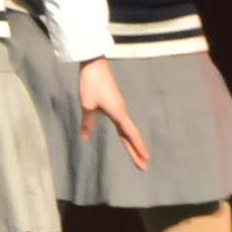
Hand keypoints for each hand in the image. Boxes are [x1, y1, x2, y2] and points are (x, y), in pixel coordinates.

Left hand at [71, 54, 153, 175]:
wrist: (94, 64)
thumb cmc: (91, 83)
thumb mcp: (87, 104)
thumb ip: (87, 122)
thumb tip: (85, 138)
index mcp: (118, 113)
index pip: (130, 134)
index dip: (138, 147)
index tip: (146, 160)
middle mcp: (121, 111)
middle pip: (130, 135)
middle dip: (136, 151)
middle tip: (143, 167)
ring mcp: (118, 107)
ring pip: (126, 129)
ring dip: (131, 143)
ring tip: (137, 155)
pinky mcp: (113, 103)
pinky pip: (121, 122)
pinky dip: (125, 133)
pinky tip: (123, 136)